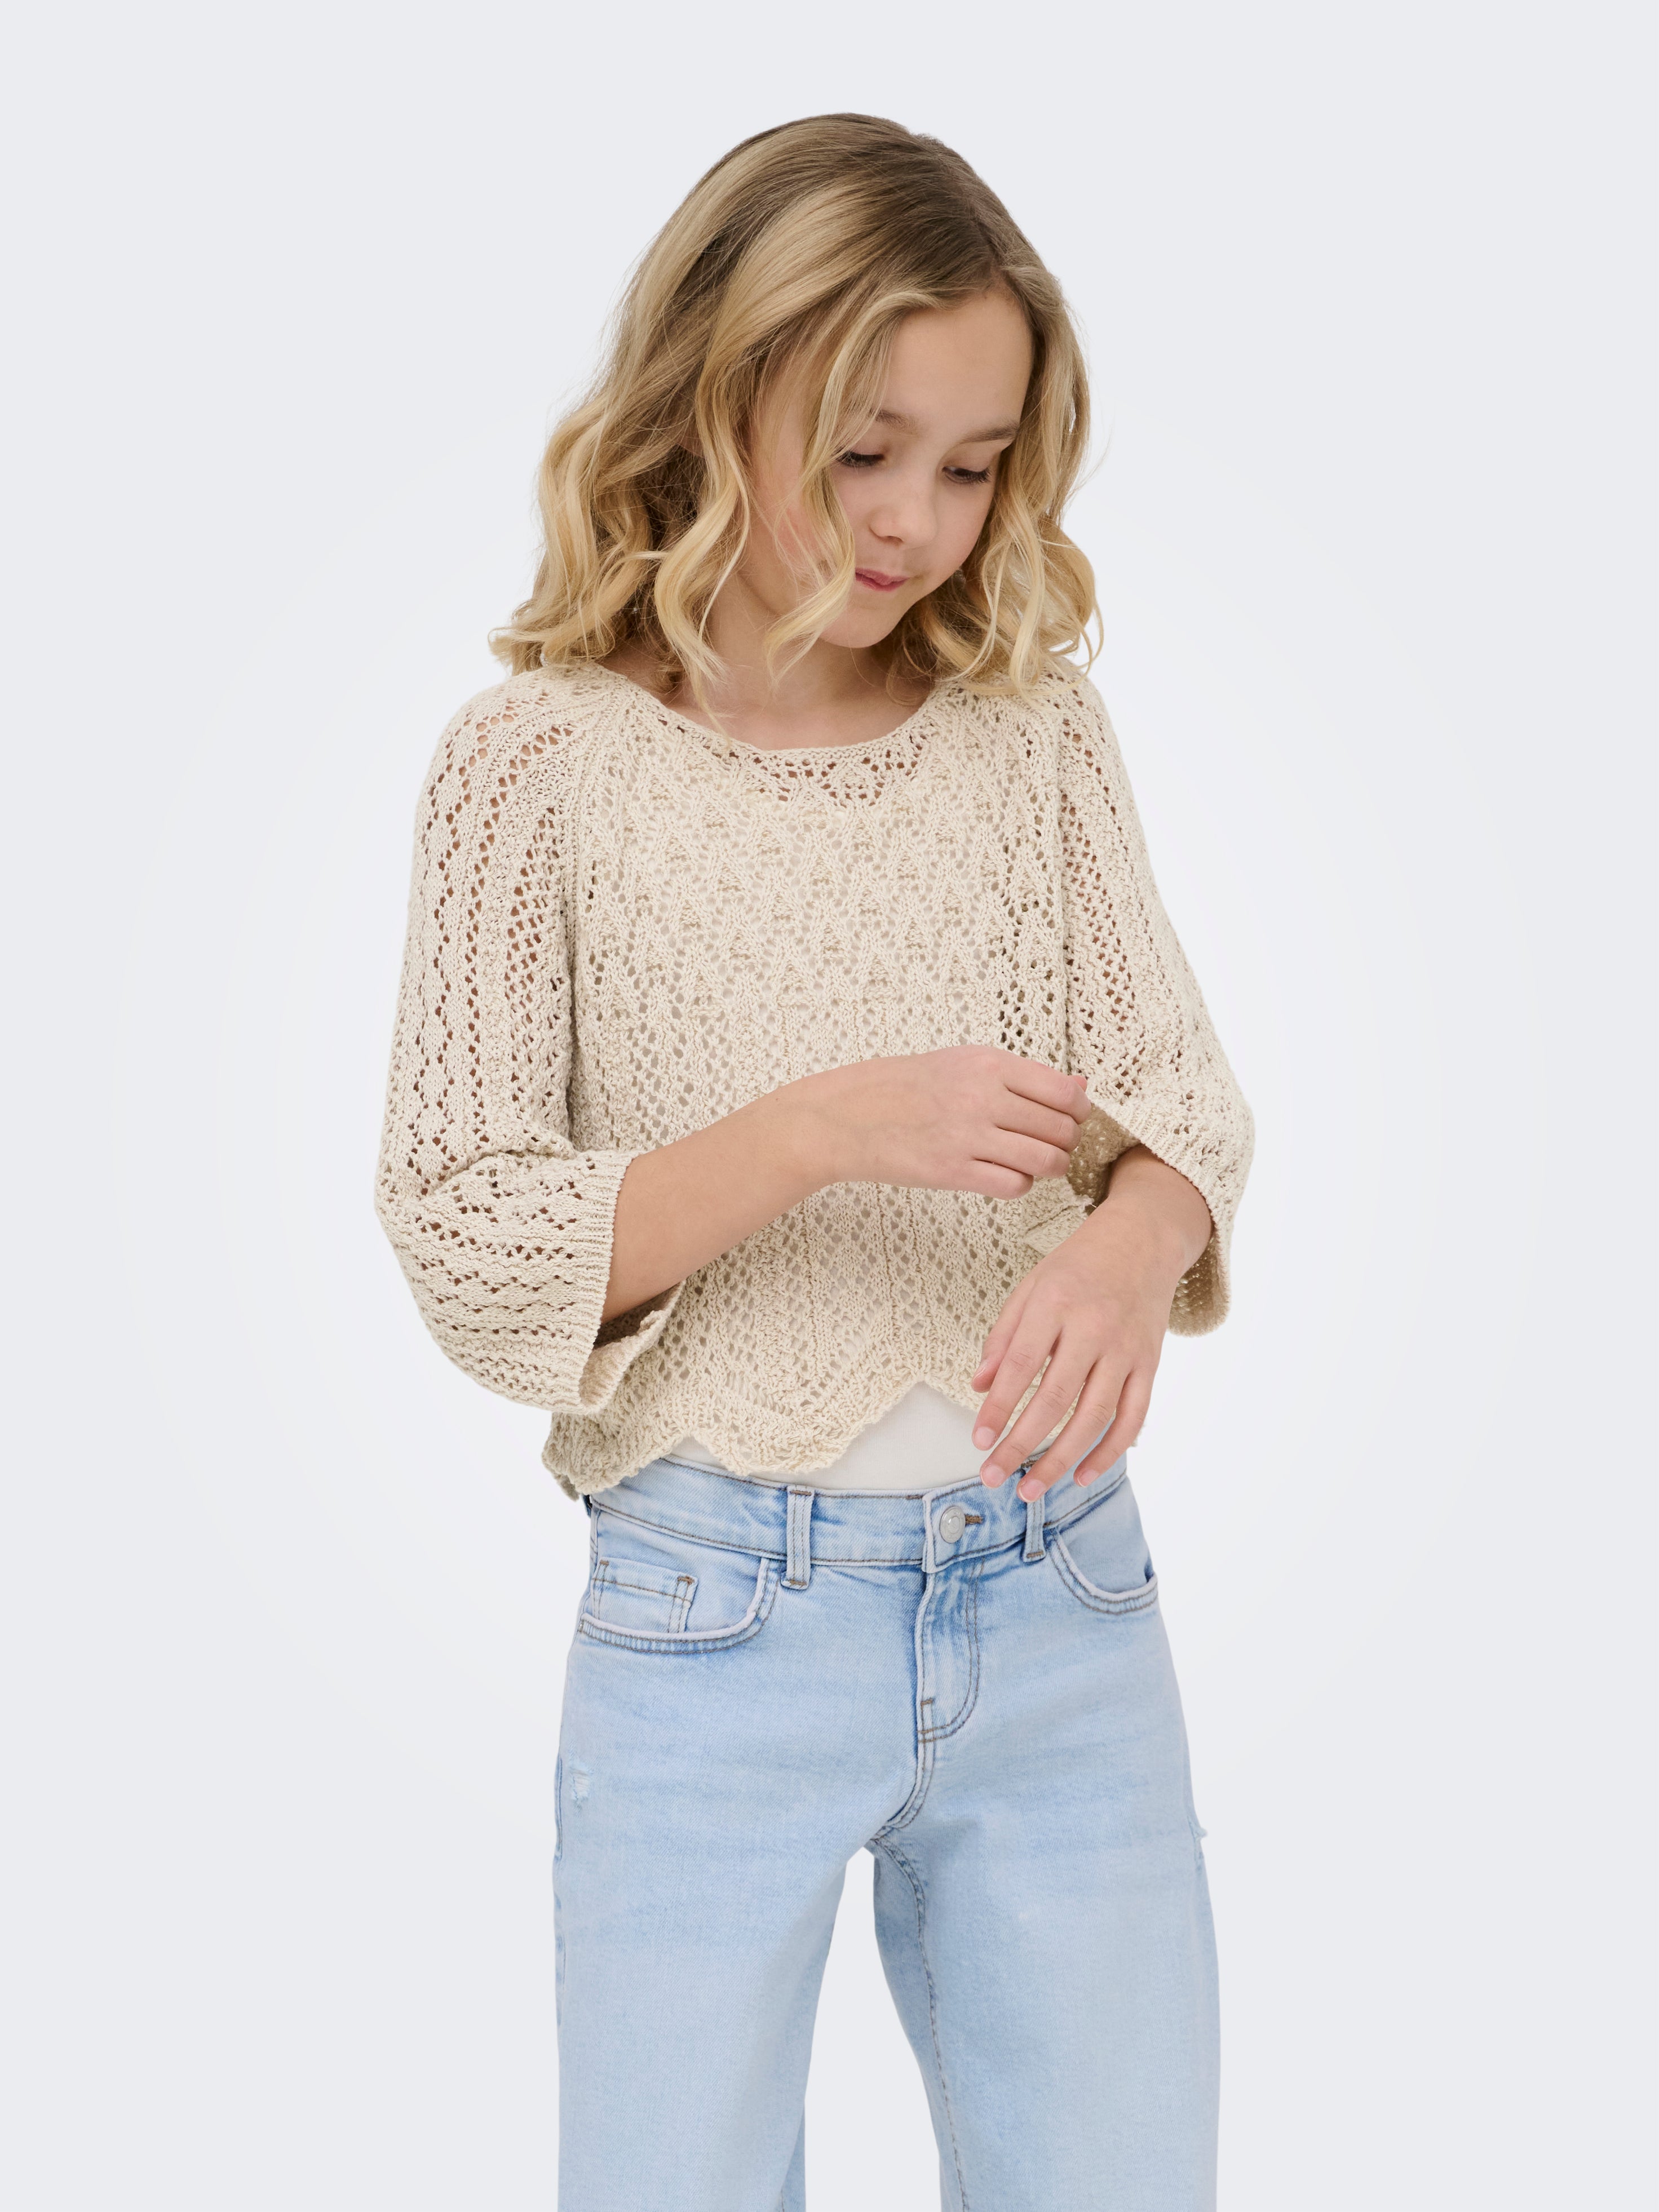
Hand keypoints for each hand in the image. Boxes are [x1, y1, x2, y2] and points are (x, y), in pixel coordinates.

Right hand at [792, 1046, 1090, 1198]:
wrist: (850, 1115)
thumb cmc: (908, 1086)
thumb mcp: (965, 1062)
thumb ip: (1024, 1076)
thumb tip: (1080, 1087)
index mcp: (989, 1064)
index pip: (1065, 1092)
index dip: (1078, 1111)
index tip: (1071, 1118)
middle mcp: (983, 1097)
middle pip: (1061, 1129)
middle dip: (1065, 1142)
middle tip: (1051, 1143)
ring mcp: (968, 1136)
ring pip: (1046, 1160)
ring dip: (1050, 1166)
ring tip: (1035, 1163)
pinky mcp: (953, 1171)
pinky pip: (1015, 1185)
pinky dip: (1020, 1184)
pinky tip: (1004, 1174)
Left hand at [970, 1149, 1211, 1496]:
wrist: (1144, 1241)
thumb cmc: (1079, 1266)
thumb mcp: (1031, 1286)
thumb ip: (1003, 1335)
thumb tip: (978, 1385)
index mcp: (1056, 1304)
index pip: (1021, 1364)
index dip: (998, 1406)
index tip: (979, 1440)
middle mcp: (1094, 1328)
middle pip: (1056, 1399)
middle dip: (1021, 1444)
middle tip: (993, 1475)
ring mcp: (1126, 1350)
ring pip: (1095, 1417)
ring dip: (1061, 1459)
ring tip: (1031, 1489)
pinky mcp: (1150, 1365)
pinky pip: (1133, 1417)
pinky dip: (1111, 1451)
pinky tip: (1083, 1475)